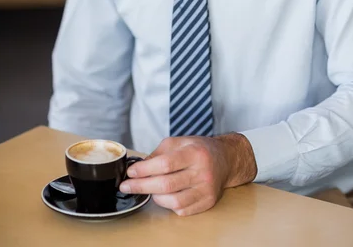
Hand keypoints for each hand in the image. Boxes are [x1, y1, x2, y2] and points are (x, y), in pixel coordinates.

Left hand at [119, 133, 256, 215]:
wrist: (225, 159)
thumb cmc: (199, 149)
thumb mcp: (179, 142)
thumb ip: (159, 153)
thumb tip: (139, 167)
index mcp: (194, 153)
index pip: (165, 164)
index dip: (145, 170)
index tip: (131, 172)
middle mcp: (202, 172)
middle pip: (166, 184)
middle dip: (142, 186)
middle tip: (127, 186)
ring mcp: (206, 189)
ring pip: (173, 201)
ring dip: (155, 197)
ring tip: (149, 189)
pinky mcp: (208, 202)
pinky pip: (182, 210)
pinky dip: (169, 205)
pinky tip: (165, 196)